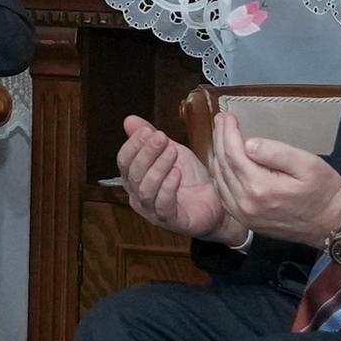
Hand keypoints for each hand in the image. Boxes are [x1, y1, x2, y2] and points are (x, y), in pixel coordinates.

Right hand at [114, 111, 239, 244]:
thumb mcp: (170, 151)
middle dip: (147, 153)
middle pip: (133, 174)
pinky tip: (177, 173)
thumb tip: (129, 120)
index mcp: (135, 179)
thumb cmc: (190, 179)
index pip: (124, 161)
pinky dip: (168, 187)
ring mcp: (152, 211)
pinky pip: (163, 204)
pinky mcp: (170, 221)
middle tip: (161, 138)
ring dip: (158, 167)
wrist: (216, 201)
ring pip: (145, 189)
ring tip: (172, 152)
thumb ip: (150, 138)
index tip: (147, 130)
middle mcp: (139, 197)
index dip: (134, 145)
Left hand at [210, 116, 340, 248]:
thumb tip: (249, 144)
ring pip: (221, 181)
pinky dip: (221, 176)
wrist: (331, 223)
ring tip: (221, 136)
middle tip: (221, 121)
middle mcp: (247, 204)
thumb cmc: (323, 191)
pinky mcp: (247, 221)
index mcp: (261, 187)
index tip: (228, 116)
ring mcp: (245, 215)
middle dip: (220, 139)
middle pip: (224, 166)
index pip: (234, 154)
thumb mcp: (308, 164)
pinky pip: (225, 196)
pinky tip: (224, 163)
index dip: (228, 132)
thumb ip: (277, 153)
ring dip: (218, 156)